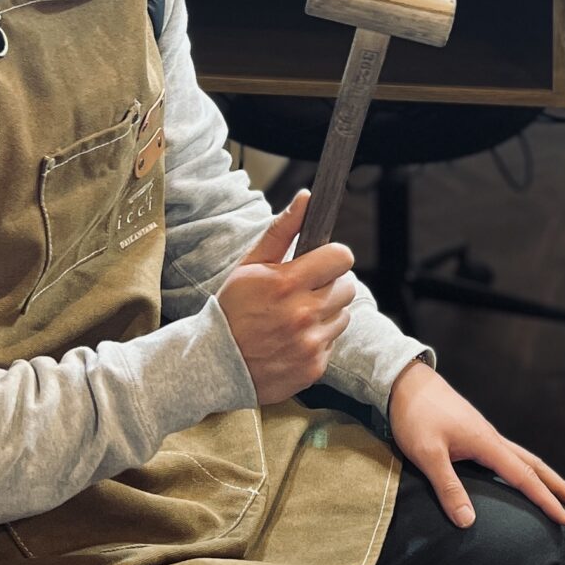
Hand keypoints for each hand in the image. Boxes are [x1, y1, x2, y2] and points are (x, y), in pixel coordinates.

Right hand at [219, 189, 359, 404]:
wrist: (216, 364)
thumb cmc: (233, 309)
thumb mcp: (250, 266)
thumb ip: (282, 230)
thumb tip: (307, 198)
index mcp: (287, 283)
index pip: (341, 257)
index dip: (333, 257)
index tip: (321, 262)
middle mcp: (303, 314)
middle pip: (348, 286)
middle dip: (331, 284)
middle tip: (306, 291)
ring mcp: (310, 343)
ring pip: (344, 315)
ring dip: (327, 313)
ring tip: (298, 316)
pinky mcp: (315, 366)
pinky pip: (333, 342)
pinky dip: (319, 339)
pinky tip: (294, 339)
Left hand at [387, 360, 564, 529]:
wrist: (407, 382)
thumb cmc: (416, 416)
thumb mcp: (428, 455)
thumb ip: (448, 488)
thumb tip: (469, 522)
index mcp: (487, 443)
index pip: (524, 477)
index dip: (545, 500)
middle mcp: (492, 438)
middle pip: (535, 465)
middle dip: (558, 486)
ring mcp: (484, 434)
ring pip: (523, 458)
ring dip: (543, 477)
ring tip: (557, 493)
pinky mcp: (474, 433)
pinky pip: (508, 454)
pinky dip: (523, 468)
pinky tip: (517, 475)